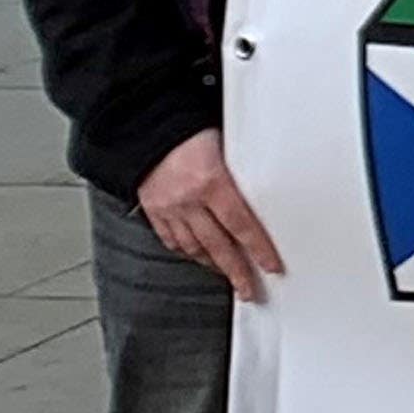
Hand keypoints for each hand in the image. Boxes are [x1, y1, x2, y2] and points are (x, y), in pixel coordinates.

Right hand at [136, 127, 284, 301]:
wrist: (142, 123)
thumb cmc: (187, 128)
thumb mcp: (224, 143)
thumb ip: (240, 170)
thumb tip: (263, 188)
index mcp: (212, 181)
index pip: (242, 225)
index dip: (259, 249)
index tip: (271, 266)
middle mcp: (188, 199)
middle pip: (219, 246)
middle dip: (237, 272)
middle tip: (249, 289)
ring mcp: (168, 207)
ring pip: (194, 247)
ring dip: (213, 264)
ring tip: (227, 275)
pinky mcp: (152, 209)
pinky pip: (171, 239)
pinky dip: (187, 251)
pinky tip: (197, 256)